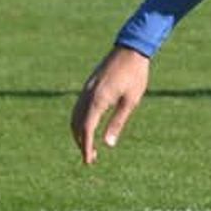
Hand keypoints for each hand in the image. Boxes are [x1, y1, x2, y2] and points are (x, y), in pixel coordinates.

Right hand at [70, 46, 152, 164]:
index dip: (86, 147)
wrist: (130, 50)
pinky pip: (78, 107)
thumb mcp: (131, 101)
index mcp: (98, 100)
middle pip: (77, 124)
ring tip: (88, 145)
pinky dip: (79, 120)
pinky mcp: (88, 85)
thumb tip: (108, 144)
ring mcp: (86, 89)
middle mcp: (88, 95)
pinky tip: (88, 126)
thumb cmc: (135, 76)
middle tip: (90, 158)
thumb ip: (118, 122)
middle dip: (81, 142)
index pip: (87, 129)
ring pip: (75, 116)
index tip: (89, 160)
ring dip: (78, 132)